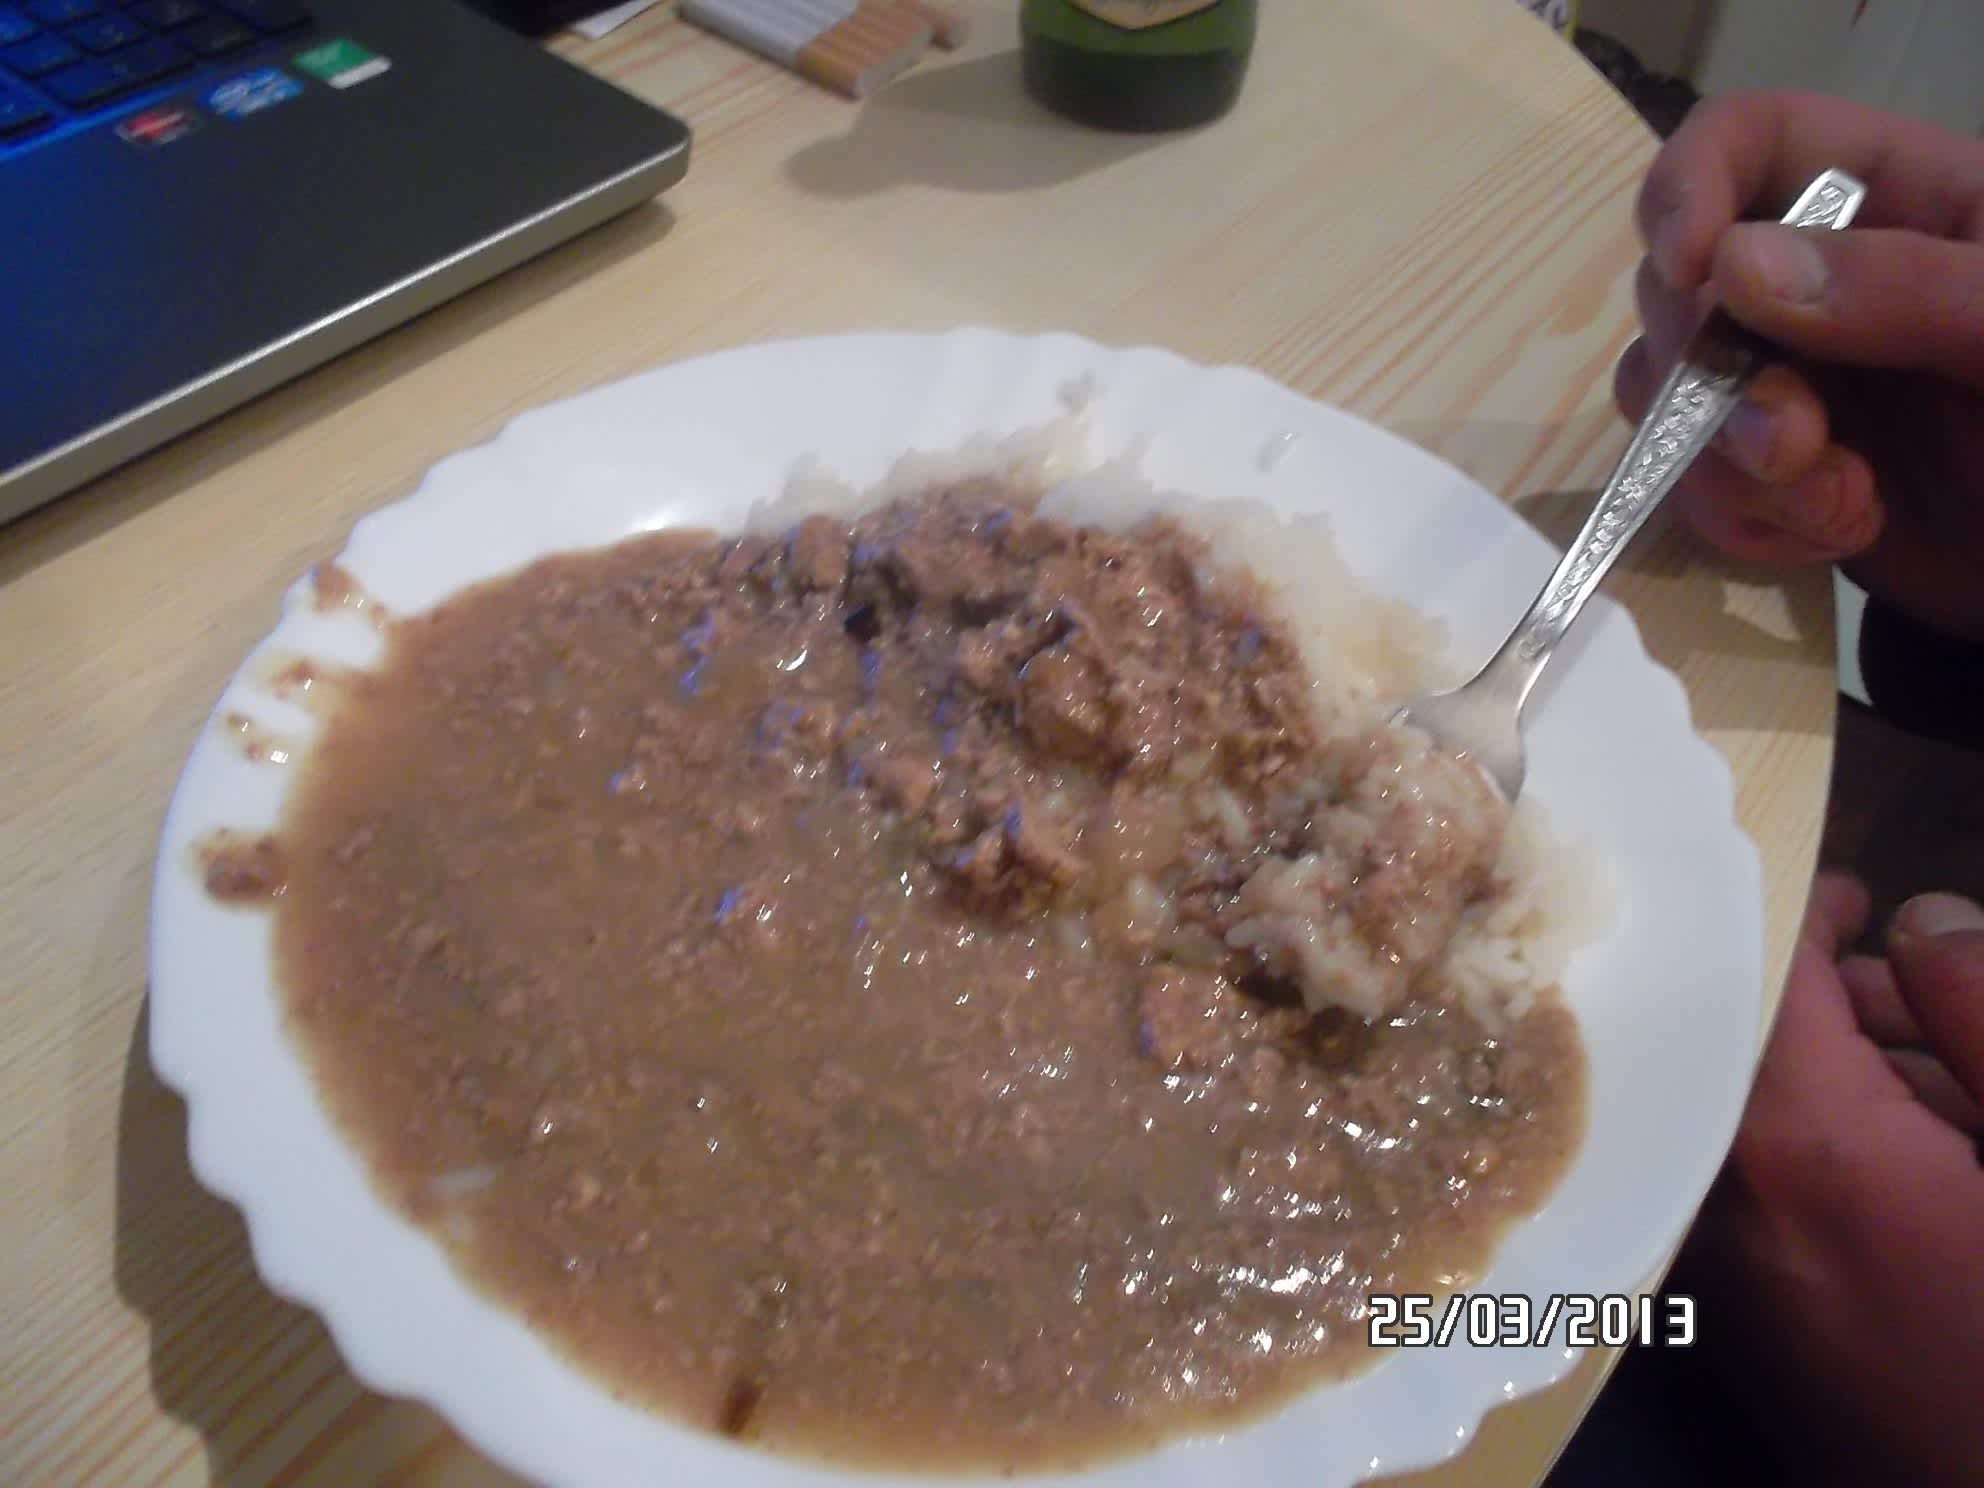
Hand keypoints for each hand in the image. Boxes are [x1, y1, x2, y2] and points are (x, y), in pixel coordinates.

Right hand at [1616, 91, 1983, 640]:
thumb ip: (1908, 288)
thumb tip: (1731, 266)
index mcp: (1905, 199)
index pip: (1752, 139)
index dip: (1691, 185)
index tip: (1690, 269)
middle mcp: (1826, 279)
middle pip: (1682, 285)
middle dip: (1715, 376)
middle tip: (1795, 447)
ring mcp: (1796, 379)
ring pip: (1671, 392)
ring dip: (1729, 464)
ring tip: (1841, 509)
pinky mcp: (1778, 474)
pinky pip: (1692, 480)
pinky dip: (1742, 519)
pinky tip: (1830, 537)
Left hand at [1681, 875, 1983, 1486]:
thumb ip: (1983, 1018)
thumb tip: (1920, 921)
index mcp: (1804, 1145)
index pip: (1764, 982)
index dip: (1810, 918)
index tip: (1859, 899)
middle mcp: (1727, 1202)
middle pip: (1753, 1052)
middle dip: (1840, 1013)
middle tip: (1930, 1008)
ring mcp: (1724, 1276)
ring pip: (1753, 1126)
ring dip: (1837, 1090)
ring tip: (1946, 1103)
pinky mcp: (1741, 1332)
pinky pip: (1755, 1201)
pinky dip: (1819, 1165)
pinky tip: (1918, 1185)